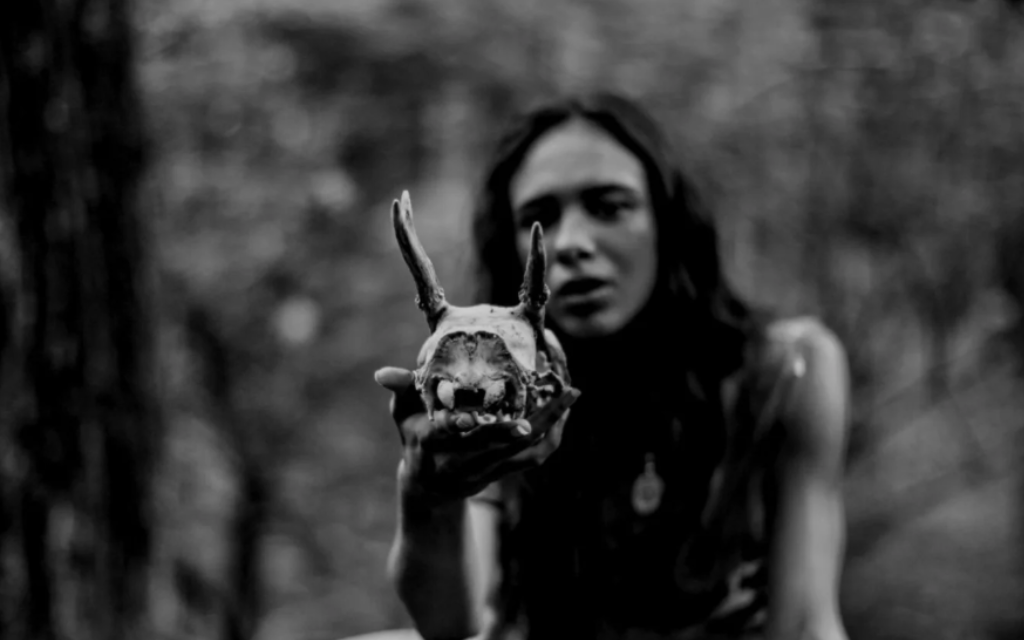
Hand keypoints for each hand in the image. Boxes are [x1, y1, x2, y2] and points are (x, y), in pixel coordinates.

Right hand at [374, 366, 579, 502]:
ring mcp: (487, 470)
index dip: (475, 427)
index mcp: (434, 443)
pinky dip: (552, 434)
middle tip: (562, 390)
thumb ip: (400, 390)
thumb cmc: (414, 438)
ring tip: (571, 393)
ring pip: (527, 452)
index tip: (490, 415)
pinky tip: (564, 410)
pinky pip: (534, 457)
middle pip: (503, 444)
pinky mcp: (503, 472)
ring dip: (552, 424)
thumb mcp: (403, 413)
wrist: (429, 487)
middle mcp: (463, 461)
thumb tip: (382, 373)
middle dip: (535, 420)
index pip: (454, 435)